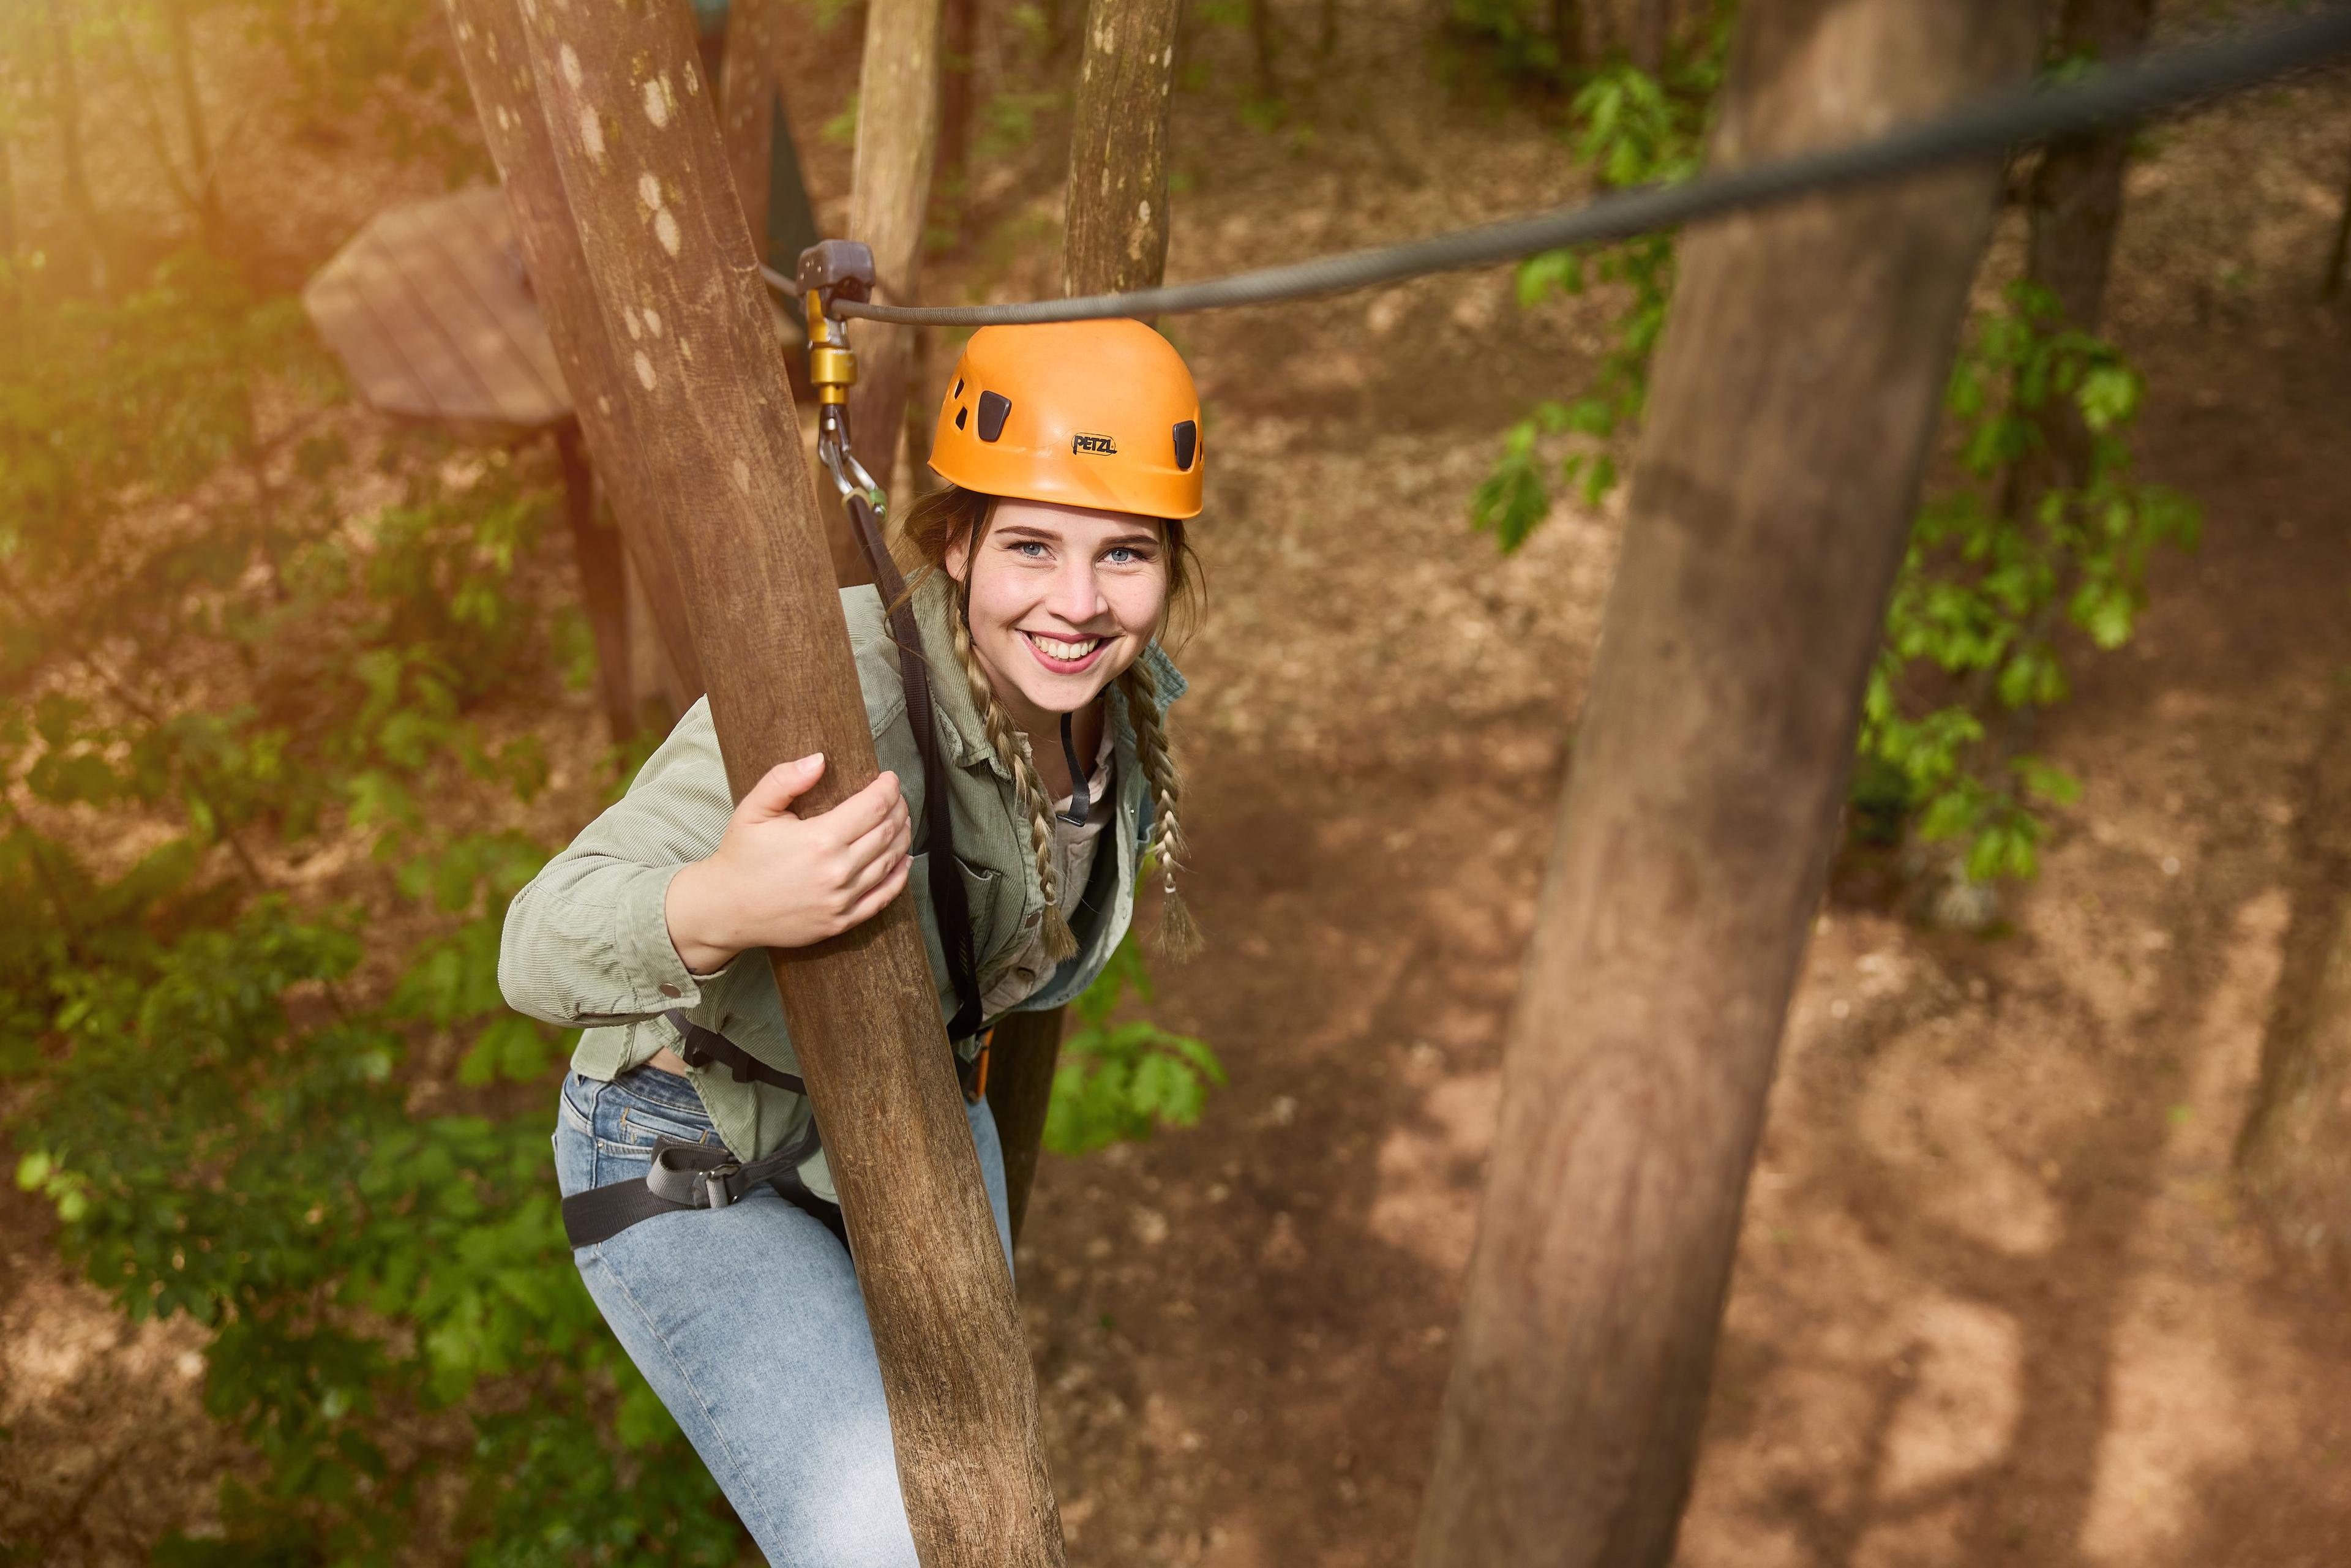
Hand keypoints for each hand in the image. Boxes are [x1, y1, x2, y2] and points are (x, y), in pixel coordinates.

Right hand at [664, 753, 912, 972]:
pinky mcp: (841, 921)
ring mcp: (842, 899)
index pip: (873, 807)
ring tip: (902, 820)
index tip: (889, 778)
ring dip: (902, 837)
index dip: (888, 788)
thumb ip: (785, 779)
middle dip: (898, 809)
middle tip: (896, 797)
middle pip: (887, 832)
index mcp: (820, 839)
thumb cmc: (740, 856)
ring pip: (890, 862)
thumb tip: (820, 759)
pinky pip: (884, 897)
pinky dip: (900, 876)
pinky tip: (904, 860)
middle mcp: (837, 871)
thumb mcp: (754, 809)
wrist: (725, 909)